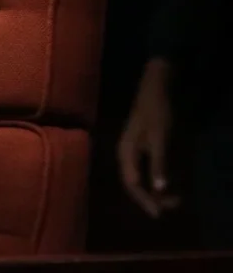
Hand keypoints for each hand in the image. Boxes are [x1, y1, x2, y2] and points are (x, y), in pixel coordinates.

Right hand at [117, 57, 180, 216]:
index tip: (158, 214)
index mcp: (125, 152)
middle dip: (152, 196)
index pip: (132, 183)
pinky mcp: (145, 145)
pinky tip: (172, 182)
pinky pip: (149, 167)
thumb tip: (159, 189)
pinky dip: (160, 177)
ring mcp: (136, 149)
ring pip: (143, 176)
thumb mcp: (160, 137)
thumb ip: (159, 163)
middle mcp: (127, 153)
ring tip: (175, 199)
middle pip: (136, 182)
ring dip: (157, 188)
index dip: (145, 200)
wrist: (157, 86)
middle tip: (171, 208)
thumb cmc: (156, 110)